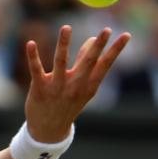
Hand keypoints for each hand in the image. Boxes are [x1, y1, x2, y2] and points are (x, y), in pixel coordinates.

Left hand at [24, 26, 130, 141]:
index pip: (106, 64)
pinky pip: (36, 69)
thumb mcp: (82, 87)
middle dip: (98, 46)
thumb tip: (91, 39)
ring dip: (63, 44)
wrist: (49, 131)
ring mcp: (57, 87)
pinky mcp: (40, 88)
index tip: (126, 35)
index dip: (116, 50)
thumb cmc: (67, 103)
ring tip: (66, 27)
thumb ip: (86, 63)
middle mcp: (75, 86)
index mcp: (89, 86)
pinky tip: (30, 43)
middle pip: (89, 62)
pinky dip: (33, 56)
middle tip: (106, 30)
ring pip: (61, 62)